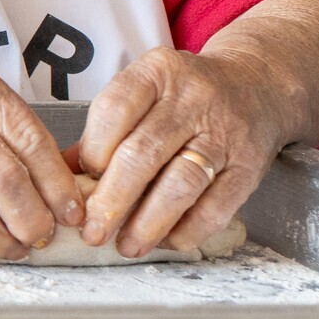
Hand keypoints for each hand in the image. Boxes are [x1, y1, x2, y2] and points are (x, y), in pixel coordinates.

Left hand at [70, 45, 292, 258]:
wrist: (259, 84)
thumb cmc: (186, 96)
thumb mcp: (146, 92)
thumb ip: (105, 129)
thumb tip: (59, 174)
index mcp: (157, 72)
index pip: (114, 110)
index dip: (92, 153)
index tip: (79, 186)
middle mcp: (193, 99)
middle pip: (142, 154)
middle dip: (111, 200)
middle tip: (92, 232)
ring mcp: (225, 132)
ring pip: (180, 184)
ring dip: (148, 223)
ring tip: (127, 246)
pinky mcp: (249, 166)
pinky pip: (217, 206)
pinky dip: (188, 230)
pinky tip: (167, 241)